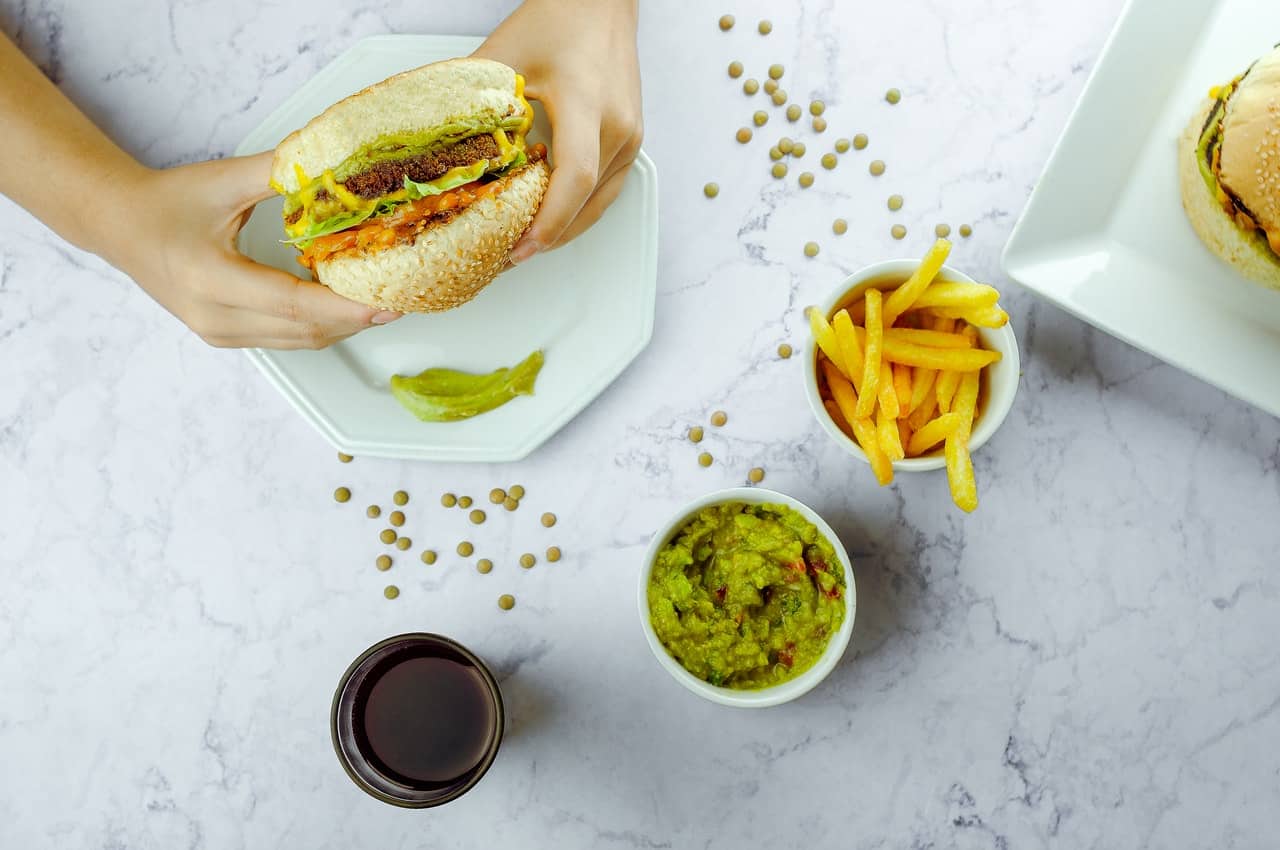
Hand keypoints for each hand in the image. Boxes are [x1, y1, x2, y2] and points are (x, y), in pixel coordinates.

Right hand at [107, 153, 400, 348]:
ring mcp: (218, 334)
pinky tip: (342, 305)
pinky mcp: (223, 337)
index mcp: (212, 280)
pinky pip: (284, 339)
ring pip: (298, 341)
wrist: (119, 224)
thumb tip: (331, 161)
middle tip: (398, 298)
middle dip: (355, 318)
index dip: (346, 307)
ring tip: (379, 301)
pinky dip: (318, 325)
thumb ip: (279, 172)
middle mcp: (215, 317)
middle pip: (304, 331)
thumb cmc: (166, 201)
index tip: (387, 300)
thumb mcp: (223, 181)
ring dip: (341, 325)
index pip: (294, 304)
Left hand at [474, 0, 642, 261]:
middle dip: (549, 236)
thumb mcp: (504, 57)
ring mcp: (631, 136)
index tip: (521, 247)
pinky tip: (550, 220)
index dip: (549, 220)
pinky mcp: (633, 140)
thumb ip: (474, 104)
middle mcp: (618, 126)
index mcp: (587, 102)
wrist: (601, 3)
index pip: (574, 176)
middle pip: (587, 201)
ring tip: (525, 244)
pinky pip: (607, 190)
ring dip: (564, 229)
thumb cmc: (556, 20)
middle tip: (508, 256)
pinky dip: (579, 210)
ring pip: (599, 203)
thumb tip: (435, 147)